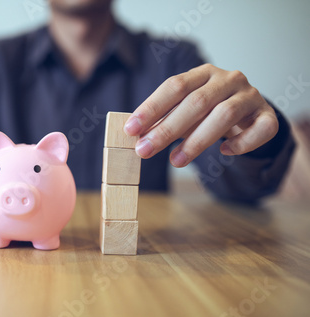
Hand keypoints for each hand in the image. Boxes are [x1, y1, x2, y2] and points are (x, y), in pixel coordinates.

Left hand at [124, 63, 278, 166]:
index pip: (174, 86)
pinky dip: (241, 143)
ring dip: (196, 141)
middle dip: (167, 129)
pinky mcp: (268, 116)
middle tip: (145, 151)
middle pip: (196, 102)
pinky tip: (224, 152)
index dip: (151, 108)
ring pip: (225, 115)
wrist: (248, 112)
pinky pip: (260, 129)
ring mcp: (251, 96)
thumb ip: (164, 119)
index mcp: (203, 72)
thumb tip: (136, 137)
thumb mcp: (185, 111)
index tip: (130, 129)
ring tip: (175, 161)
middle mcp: (228, 79)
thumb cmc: (208, 112)